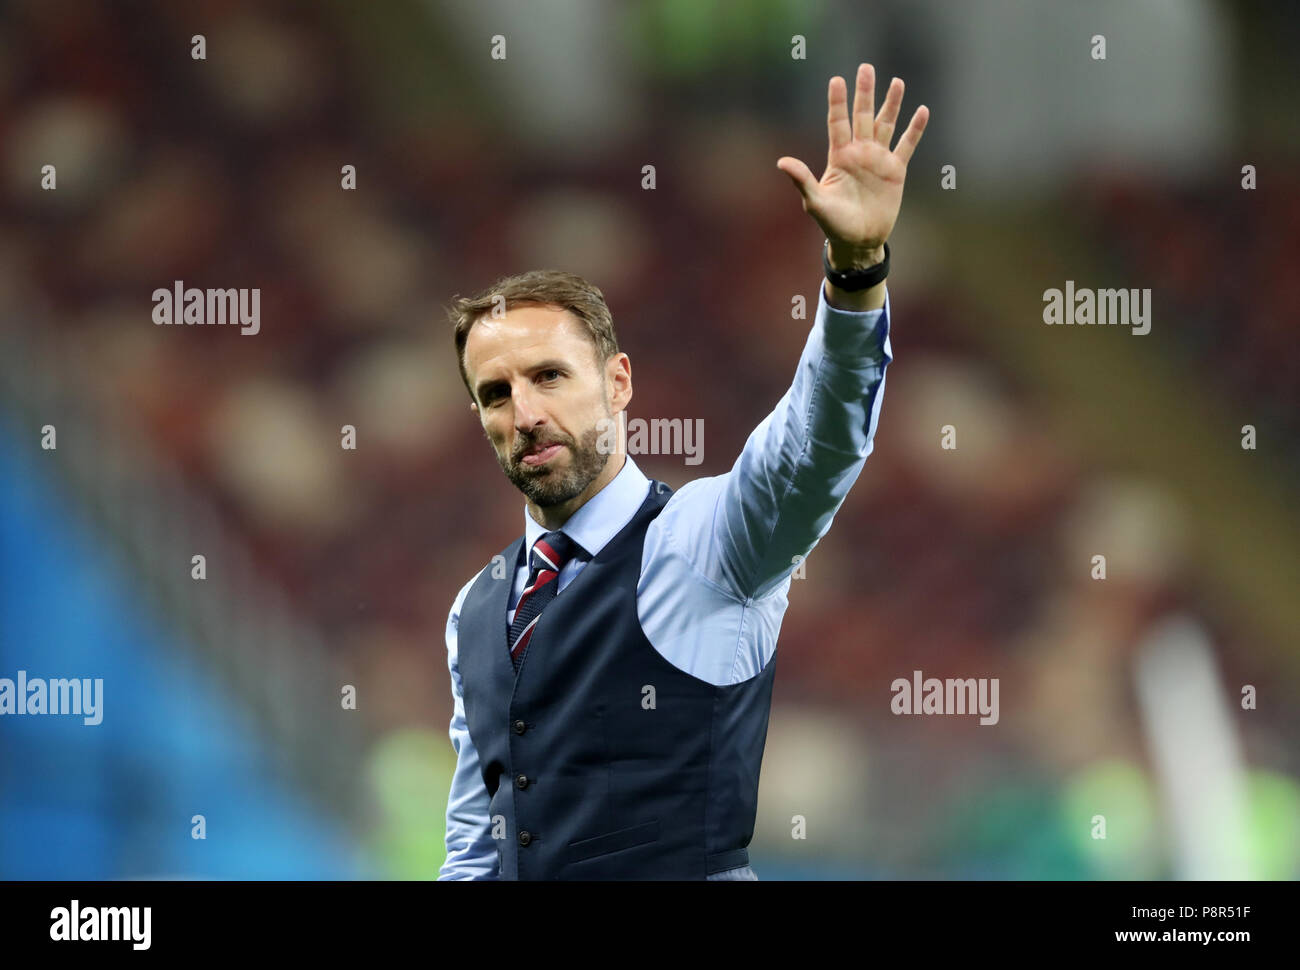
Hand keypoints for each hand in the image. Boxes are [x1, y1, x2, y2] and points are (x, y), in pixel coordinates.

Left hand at [778, 63, 928, 265]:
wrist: (859, 240)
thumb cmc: (833, 223)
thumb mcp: (815, 202)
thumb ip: (802, 179)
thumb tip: (781, 162)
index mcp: (839, 157)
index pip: (837, 123)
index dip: (837, 102)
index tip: (836, 80)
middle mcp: (859, 153)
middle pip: (862, 116)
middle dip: (864, 93)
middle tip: (866, 68)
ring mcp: (878, 160)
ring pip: (886, 125)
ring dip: (891, 104)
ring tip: (897, 82)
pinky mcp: (895, 171)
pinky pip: (906, 146)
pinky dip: (914, 130)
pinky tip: (921, 112)